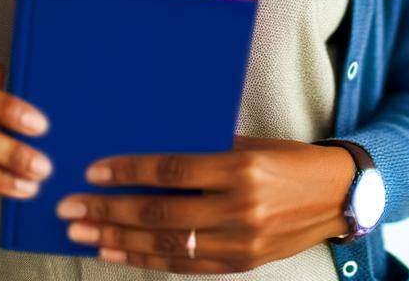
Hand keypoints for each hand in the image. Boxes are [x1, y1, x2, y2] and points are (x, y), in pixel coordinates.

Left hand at [56, 134, 355, 271]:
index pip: (172, 172)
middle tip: (71, 208)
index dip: (130, 173)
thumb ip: (208, 151)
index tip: (95, 171)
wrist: (336, 194)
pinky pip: (186, 265)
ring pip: (167, 245)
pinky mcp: (241, 264)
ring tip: (85, 234)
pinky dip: (148, 260)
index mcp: (241, 168)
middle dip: (110, 212)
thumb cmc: (290, 158)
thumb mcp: (251, 144)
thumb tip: (155, 156)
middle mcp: (239, 207)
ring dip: (120, 240)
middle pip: (160, 213)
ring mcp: (240, 241)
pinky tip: (120, 253)